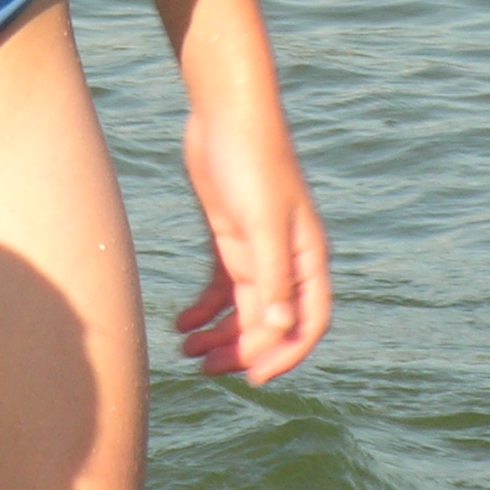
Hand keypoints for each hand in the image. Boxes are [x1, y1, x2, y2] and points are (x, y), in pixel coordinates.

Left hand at [174, 100, 330, 384]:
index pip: (309, 322)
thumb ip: (272, 277)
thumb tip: (280, 329)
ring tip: (187, 352)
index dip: (286, 354)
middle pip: (271, 321)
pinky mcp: (230, 236)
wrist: (225, 112)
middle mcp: (286, 258)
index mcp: (307, 257)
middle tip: (205, 370)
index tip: (253, 377)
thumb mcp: (260, 222)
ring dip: (219, 335)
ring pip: (243, 308)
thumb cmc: (251, 161)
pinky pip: (221, 287)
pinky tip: (181, 323)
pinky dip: (203, 309)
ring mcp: (257, 248)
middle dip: (241, 350)